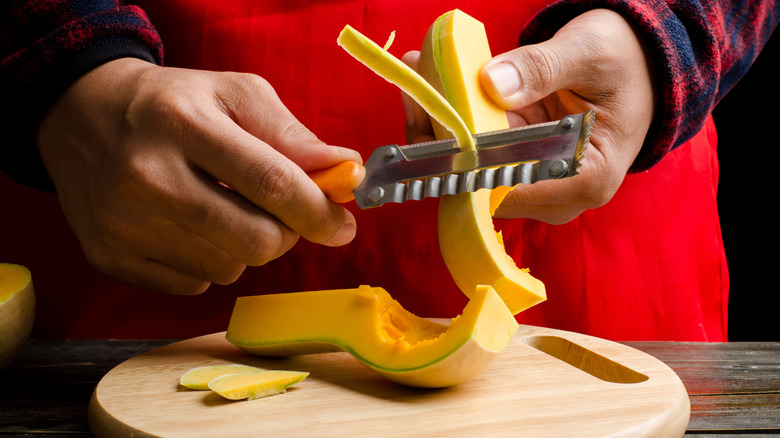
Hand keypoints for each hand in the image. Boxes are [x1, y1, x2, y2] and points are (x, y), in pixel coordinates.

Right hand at [37, 58, 360, 294]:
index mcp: (183, 123)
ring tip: (224, 210)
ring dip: (244, 248)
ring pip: (228, 269)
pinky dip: (208, 262)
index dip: (318, 212)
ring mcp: (123, 222)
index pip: (271, 183)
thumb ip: (293, 135)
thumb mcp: (234, 94)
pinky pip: (194, 285)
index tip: (342, 226)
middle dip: (286, 234)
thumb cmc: (173, 103)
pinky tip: (190, 227)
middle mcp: (147, 175)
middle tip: (279, 213)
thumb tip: (345, 173)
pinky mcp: (110, 256)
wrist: (81, 115)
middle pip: (256, 241)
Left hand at [403, 9, 655, 222]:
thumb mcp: (589, 53)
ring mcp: (533, 184)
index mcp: (585, 179)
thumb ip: (541, 68)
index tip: (432, 115)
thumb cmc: (624, 62)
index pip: (507, 189)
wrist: (638, 66)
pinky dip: (452, 123)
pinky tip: (434, 87)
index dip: (463, 160)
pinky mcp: (517, 166)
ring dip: (439, 128)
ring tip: (422, 75)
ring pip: (470, 170)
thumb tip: (490, 85)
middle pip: (481, 184)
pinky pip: (474, 154)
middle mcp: (556, 195)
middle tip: (418, 89)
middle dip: (441, 139)